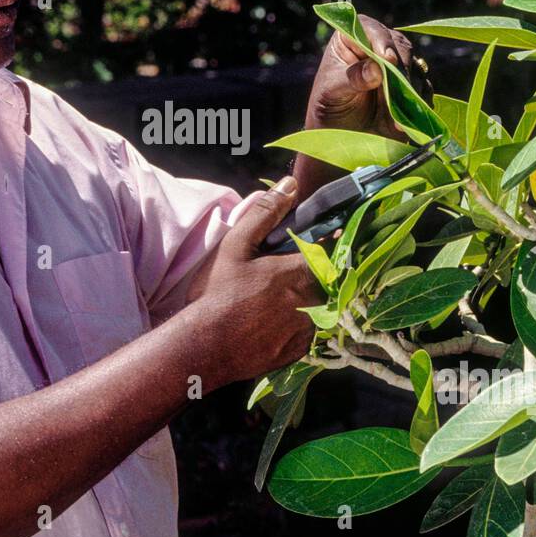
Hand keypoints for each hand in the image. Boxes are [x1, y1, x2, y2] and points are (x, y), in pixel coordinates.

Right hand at [185, 177, 319, 386]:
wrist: (205, 347)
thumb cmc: (219, 293)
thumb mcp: (236, 246)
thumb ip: (265, 213)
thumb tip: (289, 185)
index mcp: (303, 272)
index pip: (330, 253)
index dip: (322, 249)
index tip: (311, 248)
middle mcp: (314, 301)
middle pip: (324, 281)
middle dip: (308, 276)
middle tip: (278, 279)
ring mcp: (308, 329)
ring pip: (316, 307)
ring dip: (302, 302)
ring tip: (270, 304)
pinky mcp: (298, 352)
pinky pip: (305, 332)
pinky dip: (293, 326)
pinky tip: (269, 324)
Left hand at [293, 15, 432, 197]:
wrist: (340, 138)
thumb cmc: (329, 108)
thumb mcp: (332, 93)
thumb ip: (352, 78)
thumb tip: (376, 68)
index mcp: (352, 38)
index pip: (371, 30)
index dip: (381, 41)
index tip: (387, 59)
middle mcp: (378, 46)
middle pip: (400, 47)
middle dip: (400, 70)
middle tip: (396, 91)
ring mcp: (398, 66)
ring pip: (415, 69)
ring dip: (409, 91)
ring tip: (396, 115)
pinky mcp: (412, 88)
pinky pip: (424, 90)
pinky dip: (418, 104)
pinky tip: (406, 120)